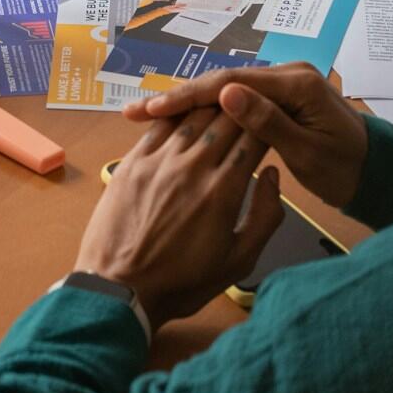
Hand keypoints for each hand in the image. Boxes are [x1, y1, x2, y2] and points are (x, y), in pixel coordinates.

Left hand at [75, 109, 284, 324]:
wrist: (120, 291)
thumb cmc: (182, 282)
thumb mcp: (239, 261)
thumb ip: (265, 216)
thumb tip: (272, 173)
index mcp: (223, 190)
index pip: (253, 137)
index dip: (266, 123)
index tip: (270, 122)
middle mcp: (192, 167)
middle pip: (225, 119)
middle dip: (243, 109)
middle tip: (250, 106)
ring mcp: (159, 161)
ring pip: (192, 116)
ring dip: (211, 106)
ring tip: (222, 102)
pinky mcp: (132, 162)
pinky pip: (158, 125)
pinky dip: (175, 113)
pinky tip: (184, 109)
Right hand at [122, 63, 367, 209]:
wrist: (376, 174)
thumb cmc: (346, 170)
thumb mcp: (307, 152)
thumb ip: (268, 122)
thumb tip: (227, 93)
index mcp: (297, 82)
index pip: (231, 82)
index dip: (189, 96)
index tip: (152, 110)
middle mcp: (288, 73)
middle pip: (222, 81)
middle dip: (178, 97)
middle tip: (134, 112)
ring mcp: (283, 83)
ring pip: (225, 89)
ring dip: (187, 103)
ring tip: (145, 115)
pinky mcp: (279, 97)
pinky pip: (237, 100)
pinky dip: (206, 110)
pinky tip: (179, 120)